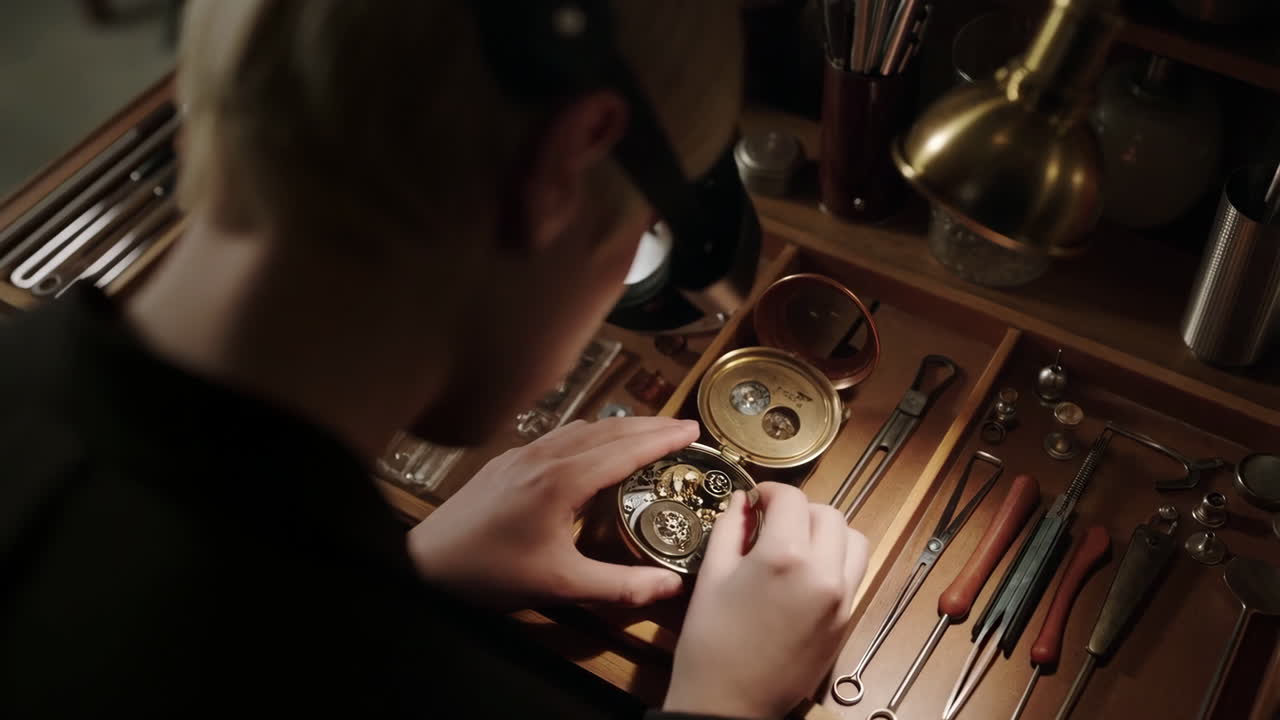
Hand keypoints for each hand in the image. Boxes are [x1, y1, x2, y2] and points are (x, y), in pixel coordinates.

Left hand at [406, 416, 699, 608]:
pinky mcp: (506, 462)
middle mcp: (545, 456)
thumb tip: (672, 586)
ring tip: (646, 436)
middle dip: (648, 426)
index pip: (625, 449)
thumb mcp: (560, 585)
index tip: (695, 429)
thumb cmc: (492, 574)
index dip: (663, 438)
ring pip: (581, 428)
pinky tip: (591, 450)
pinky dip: (590, 434)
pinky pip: (559, 435)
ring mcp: (522, 454)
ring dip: (619, 427)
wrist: (426, 563)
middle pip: (607, 430)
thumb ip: (619, 585)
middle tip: (682, 428)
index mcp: (563, 480)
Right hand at [665, 483, 868, 719]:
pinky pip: (855, 572)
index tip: (757, 499)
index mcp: (784, 556)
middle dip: (799, 509)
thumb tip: (744, 501)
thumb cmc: (711, 642)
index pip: (791, 498)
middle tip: (772, 521)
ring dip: (827, 530)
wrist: (730, 702)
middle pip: (827, 513)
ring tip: (797, 542)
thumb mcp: (712, 574)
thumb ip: (732, 528)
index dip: (770, 491)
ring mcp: (841, 598)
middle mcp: (822, 573)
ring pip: (852, 538)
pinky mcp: (847, 620)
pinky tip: (807, 571)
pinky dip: (837, 559)